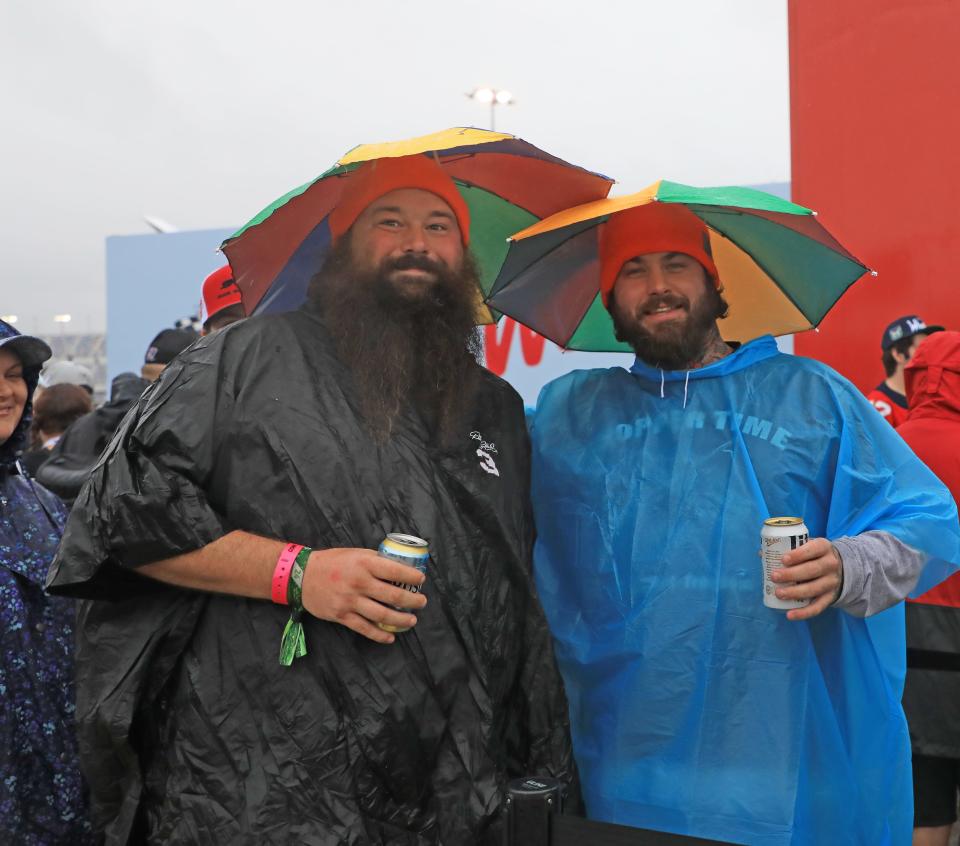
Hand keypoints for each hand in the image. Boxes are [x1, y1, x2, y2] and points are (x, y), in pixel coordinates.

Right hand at [300, 548, 427, 643]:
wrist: (302, 576)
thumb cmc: (332, 562)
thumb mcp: (356, 553)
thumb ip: (375, 560)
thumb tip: (398, 566)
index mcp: (365, 563)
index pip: (395, 570)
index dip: (411, 576)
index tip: (421, 580)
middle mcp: (359, 582)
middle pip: (393, 595)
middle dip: (412, 600)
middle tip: (422, 602)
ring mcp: (350, 601)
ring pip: (382, 615)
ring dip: (401, 620)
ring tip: (412, 621)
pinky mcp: (342, 615)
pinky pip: (365, 628)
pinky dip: (379, 635)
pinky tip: (390, 637)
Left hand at [773, 537, 842, 620]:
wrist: (840, 568)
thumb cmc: (813, 555)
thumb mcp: (806, 546)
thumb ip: (787, 548)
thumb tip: (762, 554)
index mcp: (824, 547)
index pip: (813, 549)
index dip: (799, 555)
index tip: (783, 559)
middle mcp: (831, 565)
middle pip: (812, 570)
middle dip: (792, 574)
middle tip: (774, 576)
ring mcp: (832, 582)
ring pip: (814, 589)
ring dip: (795, 592)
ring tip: (778, 593)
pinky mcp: (830, 597)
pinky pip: (818, 607)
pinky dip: (803, 613)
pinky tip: (790, 615)